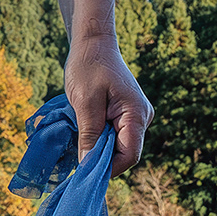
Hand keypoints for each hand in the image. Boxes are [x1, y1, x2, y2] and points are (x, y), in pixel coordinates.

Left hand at [64, 31, 151, 168]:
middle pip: (124, 153)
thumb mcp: (84, 101)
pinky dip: (98, 137)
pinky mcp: (125, 114)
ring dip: (97, 146)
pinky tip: (83, 129)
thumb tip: (87, 166)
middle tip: (75, 153)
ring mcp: (135, 116)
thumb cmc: (88, 66)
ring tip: (78, 136)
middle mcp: (141, 118)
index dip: (108, 168)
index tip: (84, 172)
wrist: (93, 43)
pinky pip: (113, 135)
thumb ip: (89, 134)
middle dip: (100, 157)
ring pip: (117, 145)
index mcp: (136, 114)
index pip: (129, 156)